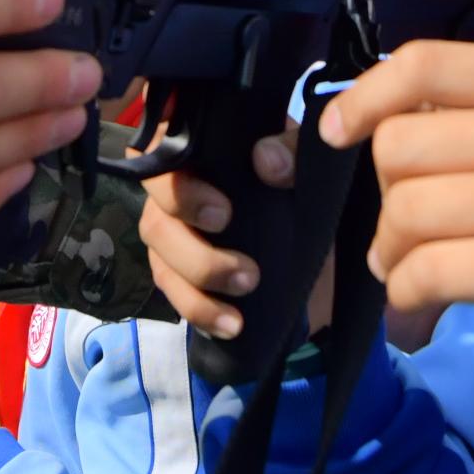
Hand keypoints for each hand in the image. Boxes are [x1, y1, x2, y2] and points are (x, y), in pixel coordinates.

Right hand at [134, 137, 341, 347]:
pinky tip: (231, 323)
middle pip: (157, 217)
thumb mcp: (309, 163)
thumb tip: (267, 161)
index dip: (171, 180)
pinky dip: (200, 309)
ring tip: (248, 286)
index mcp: (199, 151)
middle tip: (240, 252)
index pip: (159, 150)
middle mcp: (175, 188)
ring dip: (201, 276)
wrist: (316, 243)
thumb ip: (294, 149)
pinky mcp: (178, 270)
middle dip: (194, 243)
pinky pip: (173, 291)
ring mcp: (172, 231)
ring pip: (160, 255)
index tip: (221, 212)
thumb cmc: (301, 188)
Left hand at [335, 43, 473, 362]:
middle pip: (398, 147)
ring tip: (412, 266)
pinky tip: (423, 299)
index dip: (364, 96)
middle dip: (383, 197)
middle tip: (407, 229)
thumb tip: (351, 124)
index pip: (423, 63)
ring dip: (391, 252)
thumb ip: (461, 116)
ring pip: (406, 212)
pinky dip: (406, 292)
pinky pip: (428, 272)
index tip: (338, 131)